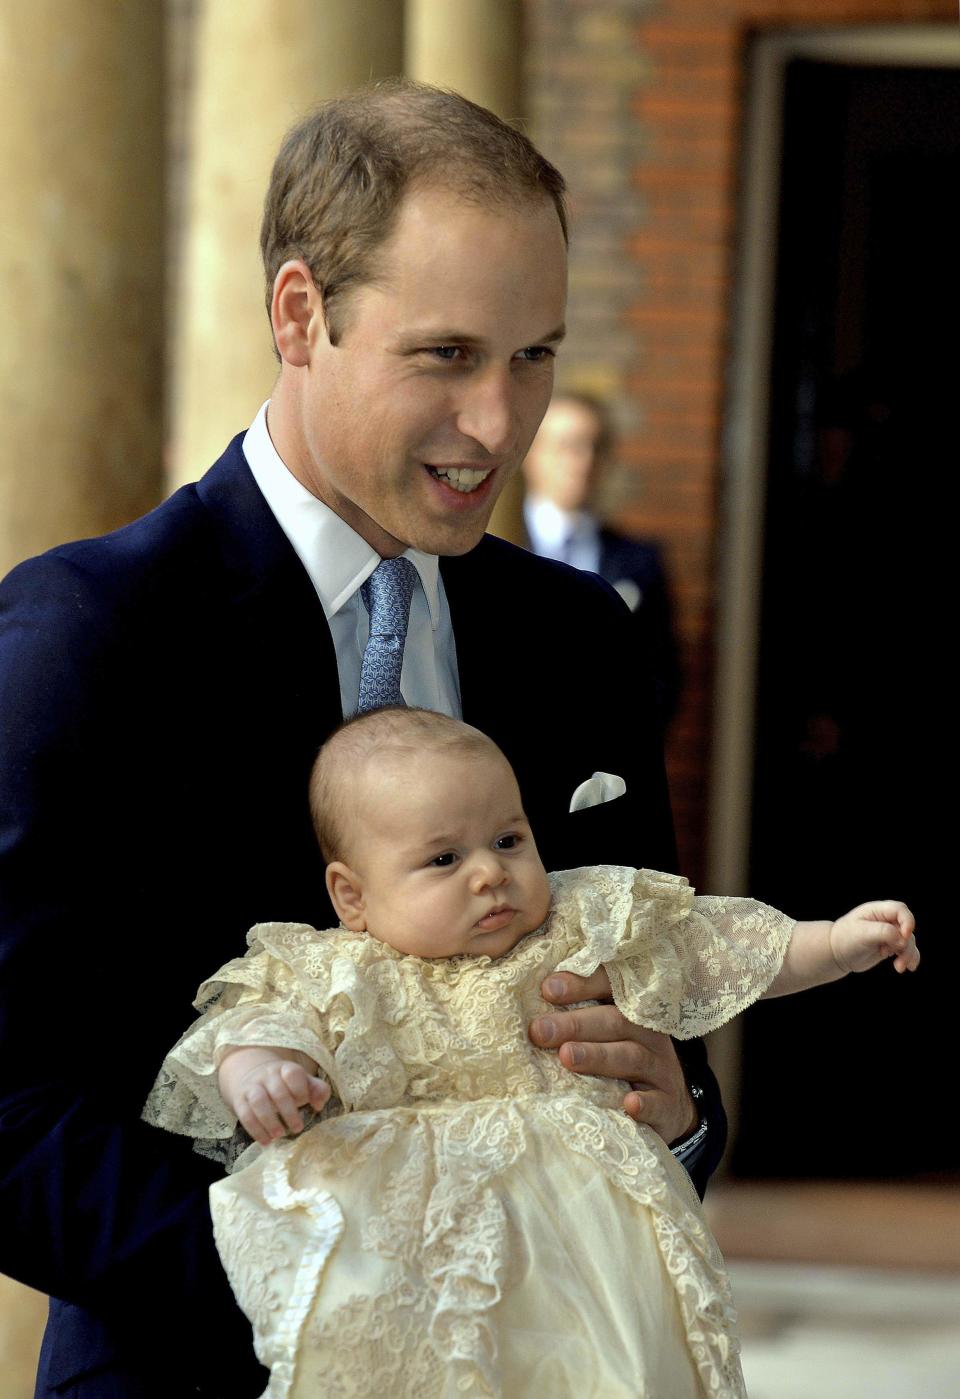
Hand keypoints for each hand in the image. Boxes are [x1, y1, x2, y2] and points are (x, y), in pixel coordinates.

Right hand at [218, 1047, 330, 1145]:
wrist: (251, 1074)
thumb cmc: (285, 1084)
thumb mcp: (302, 1081)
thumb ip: (317, 1090)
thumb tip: (319, 1104)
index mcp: (286, 1069)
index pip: (293, 1073)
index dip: (301, 1089)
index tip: (307, 1103)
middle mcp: (268, 1076)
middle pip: (277, 1091)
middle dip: (288, 1112)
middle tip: (297, 1129)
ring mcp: (252, 1087)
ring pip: (259, 1102)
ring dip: (269, 1121)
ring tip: (279, 1135)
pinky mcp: (240, 1100)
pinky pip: (245, 1114)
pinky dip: (255, 1130)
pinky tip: (266, 1141)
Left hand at [530, 970, 697, 1145]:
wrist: (668, 1104)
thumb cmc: (621, 1057)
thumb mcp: (605, 1032)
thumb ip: (575, 1015)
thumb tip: (528, 1001)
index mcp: (630, 1008)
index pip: (610, 986)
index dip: (582, 984)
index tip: (547, 989)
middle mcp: (648, 1033)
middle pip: (615, 1021)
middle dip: (575, 1024)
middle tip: (540, 1031)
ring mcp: (661, 1068)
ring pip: (631, 1057)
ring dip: (598, 1056)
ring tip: (566, 1057)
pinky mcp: (668, 1105)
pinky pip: (658, 1103)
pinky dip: (645, 1104)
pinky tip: (629, 1104)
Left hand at [830, 900, 918, 974]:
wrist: (836, 953)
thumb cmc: (845, 939)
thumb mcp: (862, 933)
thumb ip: (883, 932)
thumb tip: (903, 939)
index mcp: (877, 910)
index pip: (900, 910)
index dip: (907, 922)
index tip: (904, 937)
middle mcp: (886, 920)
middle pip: (907, 928)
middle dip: (907, 944)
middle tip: (898, 957)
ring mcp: (889, 933)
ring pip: (909, 941)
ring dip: (908, 954)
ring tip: (899, 967)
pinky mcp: (891, 946)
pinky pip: (907, 950)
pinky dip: (911, 958)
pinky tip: (908, 967)